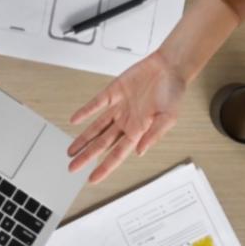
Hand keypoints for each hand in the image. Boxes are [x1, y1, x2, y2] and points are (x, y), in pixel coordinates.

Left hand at [67, 51, 185, 182]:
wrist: (170, 66)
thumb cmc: (174, 92)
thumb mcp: (169, 117)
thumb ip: (154, 135)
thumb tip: (139, 152)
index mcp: (139, 131)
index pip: (117, 154)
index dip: (104, 167)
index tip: (92, 178)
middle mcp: (127, 121)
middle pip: (102, 144)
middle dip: (87, 156)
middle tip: (72, 168)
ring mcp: (119, 107)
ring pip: (96, 127)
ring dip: (83, 138)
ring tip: (71, 151)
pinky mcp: (114, 91)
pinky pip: (96, 104)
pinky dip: (85, 112)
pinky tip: (74, 120)